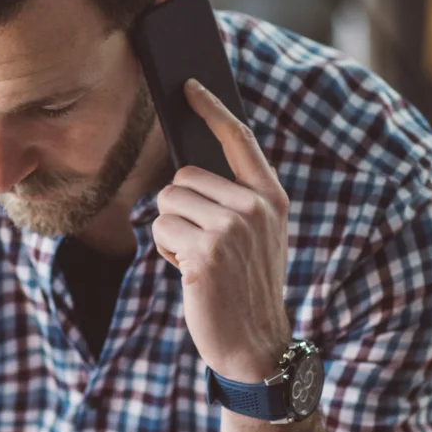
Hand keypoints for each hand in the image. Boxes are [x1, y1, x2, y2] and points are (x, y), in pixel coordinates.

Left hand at [151, 78, 292, 381]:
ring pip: (167, 203)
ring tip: (198, 262)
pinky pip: (159, 229)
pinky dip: (165, 252)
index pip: (238, 140)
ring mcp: (231, 230)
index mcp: (271, 199)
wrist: (256, 346)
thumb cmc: (245, 289)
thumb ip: (235, 200)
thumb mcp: (256, 238)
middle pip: (183, 178)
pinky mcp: (205, 253)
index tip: (188, 85)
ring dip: (171, 233)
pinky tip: (190, 275)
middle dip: (180, 210)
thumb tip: (188, 168)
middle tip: (203, 247)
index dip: (211, 108)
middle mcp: (254, 208)